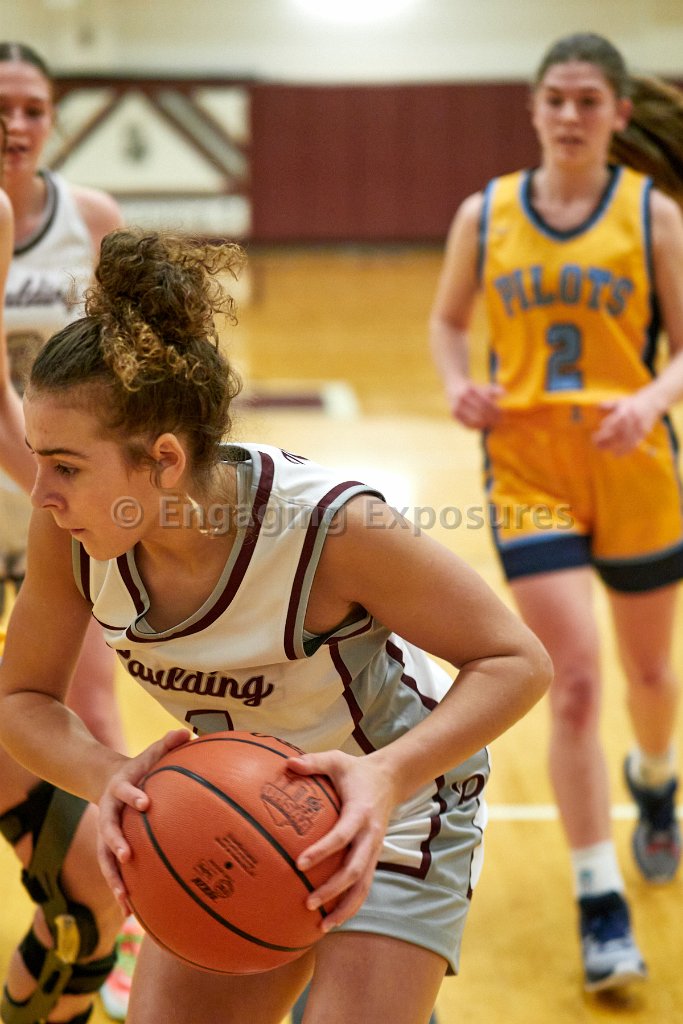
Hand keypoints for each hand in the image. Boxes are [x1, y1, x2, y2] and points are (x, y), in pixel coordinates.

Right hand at [96, 728, 190, 911]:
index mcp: (119, 789)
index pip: (124, 791)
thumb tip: (186, 732)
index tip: (145, 802)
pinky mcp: (110, 850)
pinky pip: (113, 872)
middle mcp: (108, 814)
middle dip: (115, 843)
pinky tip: (132, 914)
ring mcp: (106, 834)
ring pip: (105, 859)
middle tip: (128, 856)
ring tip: (125, 901)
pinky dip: (121, 890)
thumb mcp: (150, 754)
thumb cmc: (139, 769)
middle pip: (107, 830)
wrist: (106, 780)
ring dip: (114, 879)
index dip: (133, 796)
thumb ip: (166, 744)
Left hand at [286, 749, 397, 931]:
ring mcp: (373, 850)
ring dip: (345, 907)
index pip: (342, 836)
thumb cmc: (356, 770)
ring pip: (363, 886)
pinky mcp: (372, 857)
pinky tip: (331, 920)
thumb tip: (287, 763)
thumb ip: (313, 762)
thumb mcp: (336, 760)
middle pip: (355, 870)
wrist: (390, 779)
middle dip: (333, 890)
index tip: (300, 864)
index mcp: (360, 813)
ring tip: (322, 927)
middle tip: (308, 904)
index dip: (323, 851)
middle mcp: (370, 836)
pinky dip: (350, 905)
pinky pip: (363, 885)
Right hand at [450, 381, 503, 428]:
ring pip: (475, 421)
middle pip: (481, 412)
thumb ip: (494, 390)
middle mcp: (462, 399)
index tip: (502, 414)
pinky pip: (467, 425)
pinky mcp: (453, 415)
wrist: (454, 386)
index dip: (495, 410)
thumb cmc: (473, 388)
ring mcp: (456, 407)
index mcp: (470, 390)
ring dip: (485, 424)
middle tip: (499, 421)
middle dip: (492, 418)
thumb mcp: (483, 386)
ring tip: (492, 424)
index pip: (486, 403)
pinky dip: (476, 427)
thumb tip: (505, 394)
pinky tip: (483, 426)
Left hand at [593, 391, 660, 454]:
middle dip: (607, 442)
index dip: (603, 432)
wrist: (653, 403)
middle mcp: (632, 419)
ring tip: (606, 452)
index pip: (612, 424)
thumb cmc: (633, 403)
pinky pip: (634, 443)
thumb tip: (596, 407)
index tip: (594, 438)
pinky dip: (626, 450)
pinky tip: (618, 455)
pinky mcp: (644, 433)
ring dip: (616, 448)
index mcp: (625, 411)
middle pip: (618, 433)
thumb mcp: (620, 402)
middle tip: (597, 446)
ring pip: (626, 440)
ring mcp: (638, 427)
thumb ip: (608, 405)